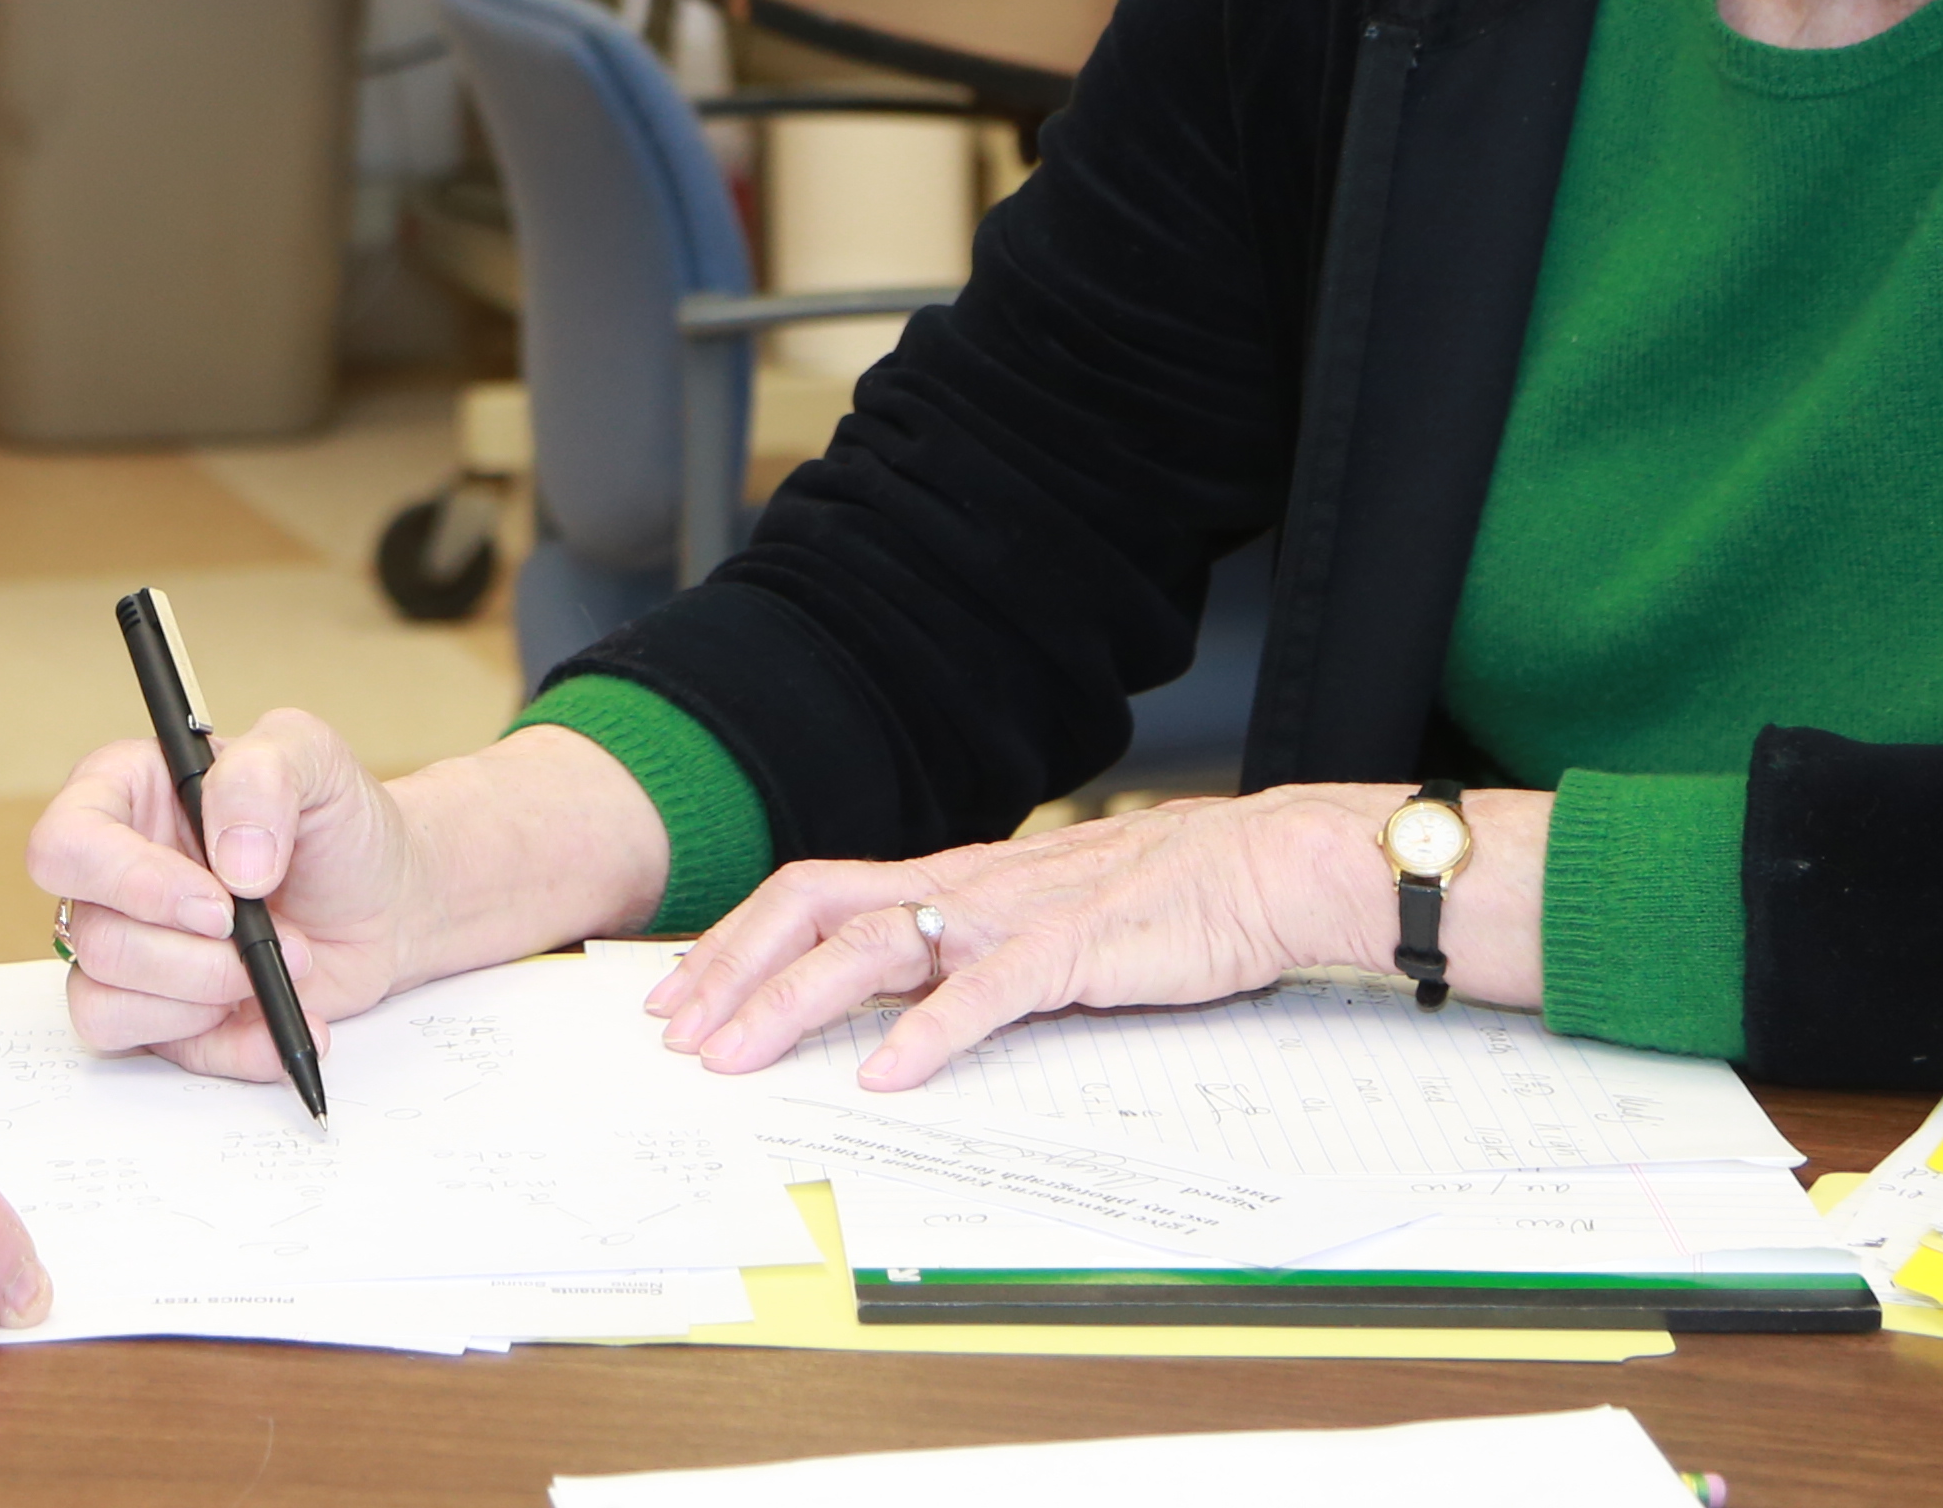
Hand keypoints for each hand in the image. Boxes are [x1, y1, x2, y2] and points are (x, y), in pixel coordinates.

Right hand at [27, 709, 437, 1084]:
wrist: (384, 902)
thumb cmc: (335, 822)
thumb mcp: (312, 756)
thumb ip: (263, 774)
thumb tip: (232, 861)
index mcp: (124, 795)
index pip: (66, 844)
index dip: (129, 881)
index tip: (217, 901)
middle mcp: (112, 876)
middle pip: (91, 935)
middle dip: (187, 954)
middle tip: (263, 936)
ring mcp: (131, 950)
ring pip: (104, 1002)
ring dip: (206, 996)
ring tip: (281, 968)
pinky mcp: (161, 1014)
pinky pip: (157, 1052)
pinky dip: (231, 1045)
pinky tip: (285, 1016)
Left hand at [648, 786, 1461, 1088]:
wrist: (1267, 866)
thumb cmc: (1164, 899)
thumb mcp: (1040, 920)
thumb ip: (972, 948)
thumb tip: (902, 997)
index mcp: (953, 880)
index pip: (815, 894)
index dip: (737, 939)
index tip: (679, 991)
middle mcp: (964, 886)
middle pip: (813, 904)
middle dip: (731, 966)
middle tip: (675, 1030)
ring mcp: (1013, 914)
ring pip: (874, 944)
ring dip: (793, 1002)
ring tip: (738, 1056)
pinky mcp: (1074, 949)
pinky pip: (984, 994)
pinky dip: (928, 1034)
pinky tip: (885, 1076)